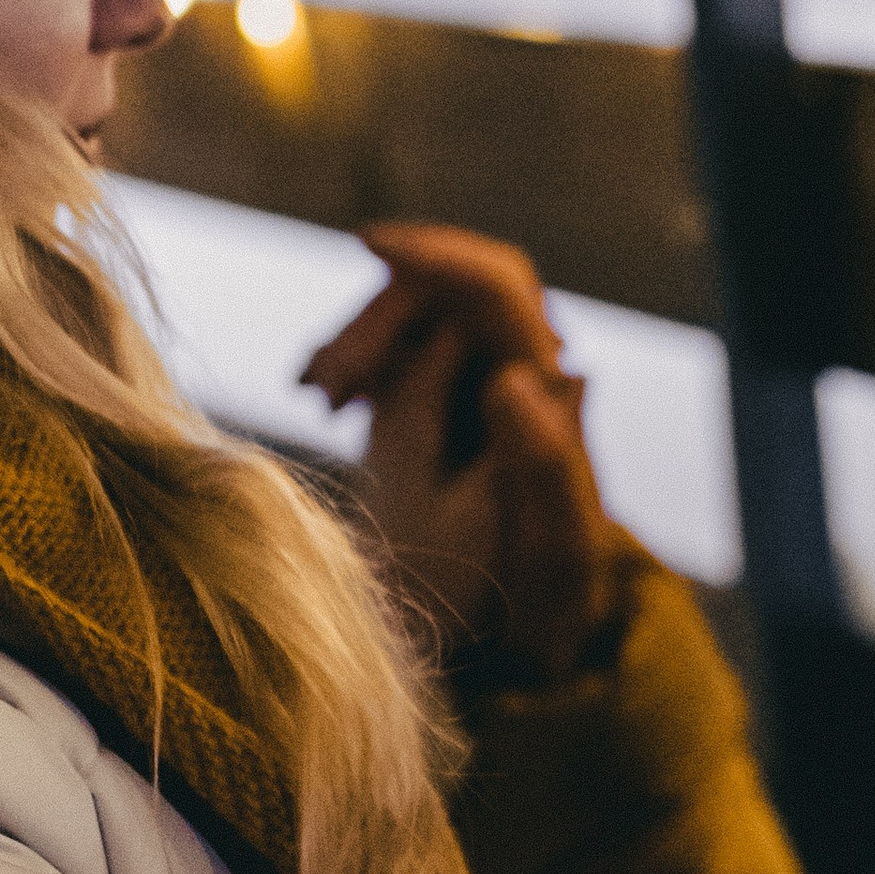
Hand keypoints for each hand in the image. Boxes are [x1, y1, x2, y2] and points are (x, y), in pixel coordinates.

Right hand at [301, 223, 620, 680]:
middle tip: (321, 389)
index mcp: (552, 389)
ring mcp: (482, 379)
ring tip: (320, 397)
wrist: (542, 627)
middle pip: (442, 296)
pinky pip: (396, 351)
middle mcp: (522, 368)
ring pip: (411, 319)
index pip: (500, 286)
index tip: (370, 245)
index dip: (440, 256)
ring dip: (357, 345)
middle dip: (374, 322)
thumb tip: (516, 380)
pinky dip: (357, 365)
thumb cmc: (553, 598)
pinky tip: (329, 401)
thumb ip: (546, 467)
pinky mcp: (450, 398)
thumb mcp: (554, 552)